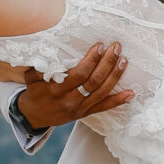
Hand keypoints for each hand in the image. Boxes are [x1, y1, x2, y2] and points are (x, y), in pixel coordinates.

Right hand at [16, 44, 134, 131]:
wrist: (32, 116)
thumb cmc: (34, 92)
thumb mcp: (33, 78)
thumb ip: (41, 65)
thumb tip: (50, 48)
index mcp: (57, 90)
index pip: (79, 74)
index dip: (91, 60)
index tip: (100, 46)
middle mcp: (70, 100)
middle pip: (94, 81)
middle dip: (107, 63)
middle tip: (116, 47)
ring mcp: (79, 109)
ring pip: (102, 92)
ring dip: (115, 76)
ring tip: (124, 60)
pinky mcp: (85, 114)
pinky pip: (104, 108)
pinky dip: (118, 101)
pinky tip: (130, 93)